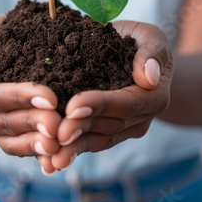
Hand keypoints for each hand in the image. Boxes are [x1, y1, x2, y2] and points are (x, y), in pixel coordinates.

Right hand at [0, 16, 61, 158]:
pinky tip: (60, 155)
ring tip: (59, 143)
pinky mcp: (13, 137)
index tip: (49, 98)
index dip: (22, 98)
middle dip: (35, 123)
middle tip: (59, 123)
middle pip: (8, 123)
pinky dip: (41, 154)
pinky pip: (25, 150)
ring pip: (16, 143)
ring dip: (38, 144)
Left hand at [39, 21, 172, 172]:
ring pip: (97, 141)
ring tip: (51, 157)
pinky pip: (88, 144)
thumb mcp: (151, 37)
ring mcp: (123, 129)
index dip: (99, 105)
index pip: (125, 103)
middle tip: (56, 134)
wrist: (132, 53)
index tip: (73, 106)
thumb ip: (152, 53)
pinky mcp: (105, 132)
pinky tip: (48, 163)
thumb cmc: (140, 41)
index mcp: (152, 97)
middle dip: (80, 129)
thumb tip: (149, 78)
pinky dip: (69, 152)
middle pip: (108, 126)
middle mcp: (140, 118)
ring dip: (74, 149)